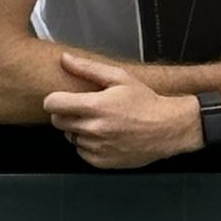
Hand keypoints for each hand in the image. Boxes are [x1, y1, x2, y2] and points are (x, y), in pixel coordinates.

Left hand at [43, 52, 200, 168]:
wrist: (168, 129)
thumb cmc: (145, 102)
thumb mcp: (119, 78)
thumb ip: (88, 68)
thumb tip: (64, 58)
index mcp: (95, 106)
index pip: (52, 104)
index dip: (54, 99)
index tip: (62, 98)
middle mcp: (93, 129)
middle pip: (58, 122)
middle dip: (66, 113)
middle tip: (84, 108)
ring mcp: (97, 148)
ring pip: (70, 137)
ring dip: (78, 130)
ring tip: (99, 122)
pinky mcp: (102, 162)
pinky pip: (81, 152)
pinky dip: (88, 145)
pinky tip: (105, 136)